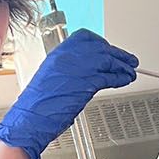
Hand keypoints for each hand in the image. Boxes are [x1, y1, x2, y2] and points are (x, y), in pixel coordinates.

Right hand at [0, 29, 137, 158]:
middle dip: (117, 54)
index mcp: (57, 55)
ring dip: (122, 65)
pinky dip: (120, 77)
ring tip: (130, 71)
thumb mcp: (51, 80)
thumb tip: (84, 72)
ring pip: (107, 60)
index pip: (84, 38)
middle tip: (128, 60)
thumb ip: (68, 72)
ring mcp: (77, 70)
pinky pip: (108, 76)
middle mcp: (68, 58)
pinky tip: (124, 79)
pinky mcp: (85, 84)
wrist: (28, 121)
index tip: (109, 49)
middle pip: (100, 47)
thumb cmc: (36, 107)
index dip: (101, 43)